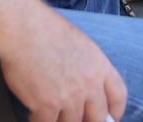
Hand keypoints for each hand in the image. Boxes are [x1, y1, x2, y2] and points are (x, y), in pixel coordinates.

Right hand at [0, 8, 126, 121]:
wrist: (24, 29)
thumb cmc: (46, 30)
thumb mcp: (80, 44)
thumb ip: (88, 67)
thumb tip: (86, 84)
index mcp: (99, 66)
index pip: (118, 96)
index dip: (115, 111)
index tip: (110, 118)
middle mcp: (89, 84)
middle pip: (98, 118)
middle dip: (89, 121)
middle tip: (78, 119)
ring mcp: (70, 97)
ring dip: (61, 121)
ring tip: (51, 113)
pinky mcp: (48, 106)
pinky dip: (39, 121)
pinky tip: (34, 114)